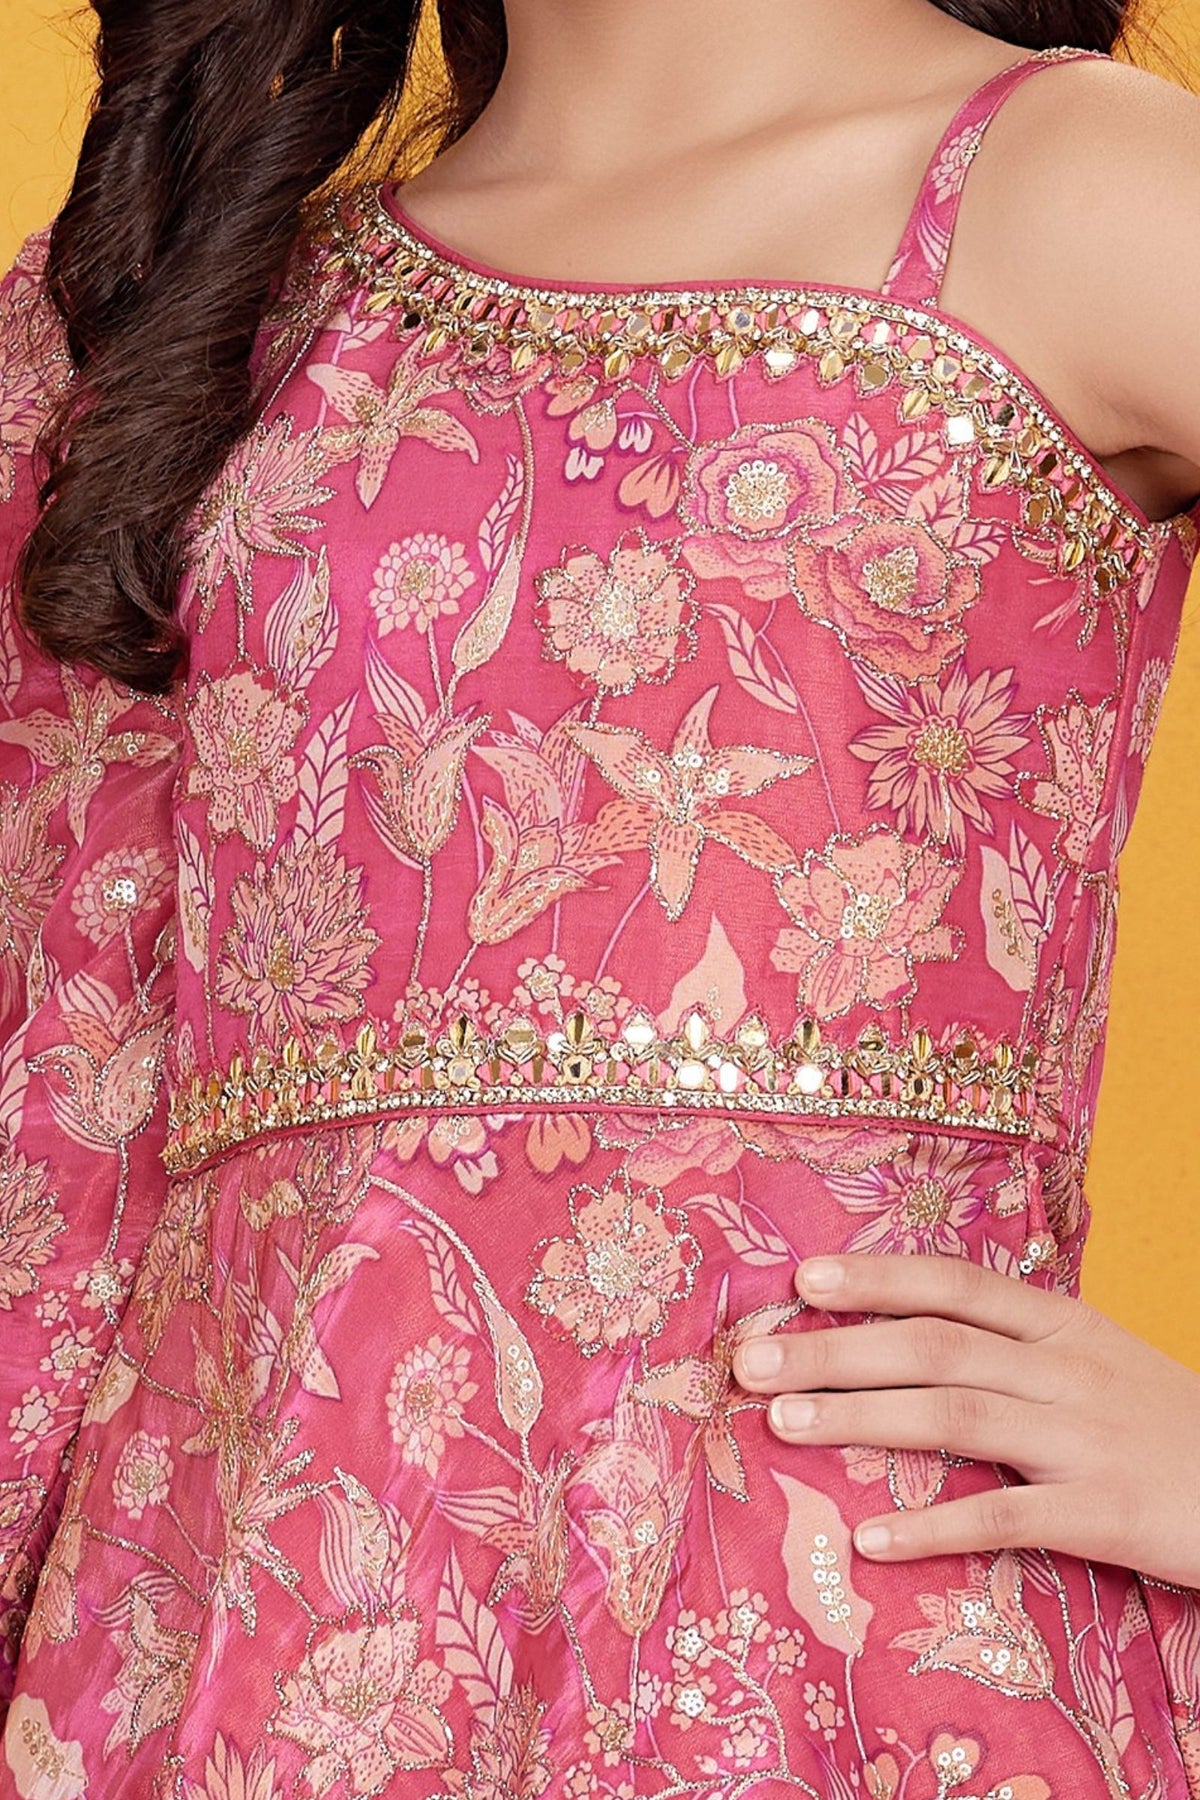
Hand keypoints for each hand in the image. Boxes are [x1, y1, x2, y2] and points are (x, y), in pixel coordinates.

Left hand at [731, 1251, 1199, 1585]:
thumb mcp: (1099, 1360)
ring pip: (952, 1414)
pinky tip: (872, 1539)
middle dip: (835, 1349)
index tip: (802, 1278)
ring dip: (858, 1417)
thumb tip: (909, 1330)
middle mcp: (1067, 1369)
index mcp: (1065, 1324)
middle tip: (752, 1360)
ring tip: (782, 1422)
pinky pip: (1005, 1518)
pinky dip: (933, 1525)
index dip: (878, 1276)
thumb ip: (1017, 1344)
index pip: (957, 1284)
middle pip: (933, 1345)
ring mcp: (1085, 1439)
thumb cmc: (1167, 1424)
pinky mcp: (1105, 1514)